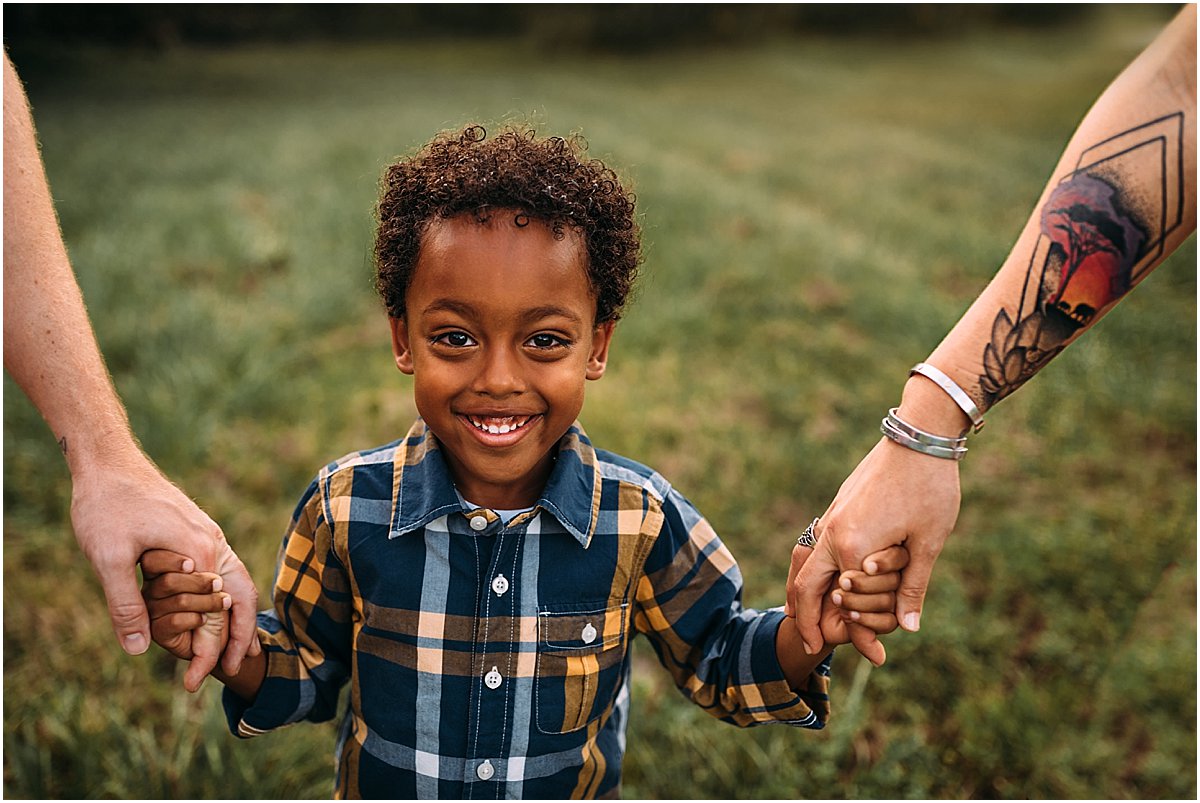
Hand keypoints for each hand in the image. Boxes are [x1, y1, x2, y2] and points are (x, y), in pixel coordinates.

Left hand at [70, 453, 259, 675]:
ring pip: (239, 582)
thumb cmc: (107, 505)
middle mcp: (214, 544)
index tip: (190, 684)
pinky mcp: (198, 531)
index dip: (205, 655)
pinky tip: (218, 605)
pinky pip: (225, 569)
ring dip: (239, 617)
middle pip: (243, 599)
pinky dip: (229, 595)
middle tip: (237, 670)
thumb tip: (140, 650)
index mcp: (200, 554)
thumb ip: (127, 606)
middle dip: (241, 638)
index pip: (215, 618)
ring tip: (239, 646)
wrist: (109, 461)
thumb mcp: (108, 559)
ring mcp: (209, 536)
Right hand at [785, 437, 960, 660]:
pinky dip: (812, 568)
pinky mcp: (838, 505)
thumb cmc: (929, 488)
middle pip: (805, 584)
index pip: (842, 603)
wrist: (920, 434)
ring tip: (803, 613)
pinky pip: (814, 544)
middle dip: (805, 618)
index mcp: (852, 546)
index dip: (859, 635)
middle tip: (812, 644)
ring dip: (803, 591)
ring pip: (803, 562)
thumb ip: (912, 588)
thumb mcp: (928, 543)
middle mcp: (832, 532)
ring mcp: (831, 516)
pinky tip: (824, 576)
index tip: (874, 658)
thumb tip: (907, 628)